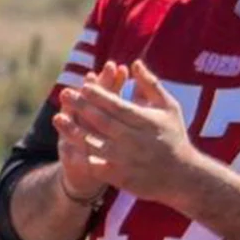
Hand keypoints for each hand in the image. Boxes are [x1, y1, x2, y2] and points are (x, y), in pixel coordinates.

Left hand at [58, 60, 205, 207]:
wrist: (182, 176)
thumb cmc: (174, 136)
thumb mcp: (169, 108)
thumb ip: (150, 85)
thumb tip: (134, 62)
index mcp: (147, 122)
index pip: (118, 106)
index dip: (100, 95)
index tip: (84, 84)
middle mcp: (136, 140)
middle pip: (103, 122)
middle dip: (81, 107)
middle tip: (64, 93)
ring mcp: (127, 160)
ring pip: (94, 144)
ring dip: (74, 131)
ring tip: (57, 118)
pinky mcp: (120, 177)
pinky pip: (96, 165)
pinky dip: (81, 156)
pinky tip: (66, 146)